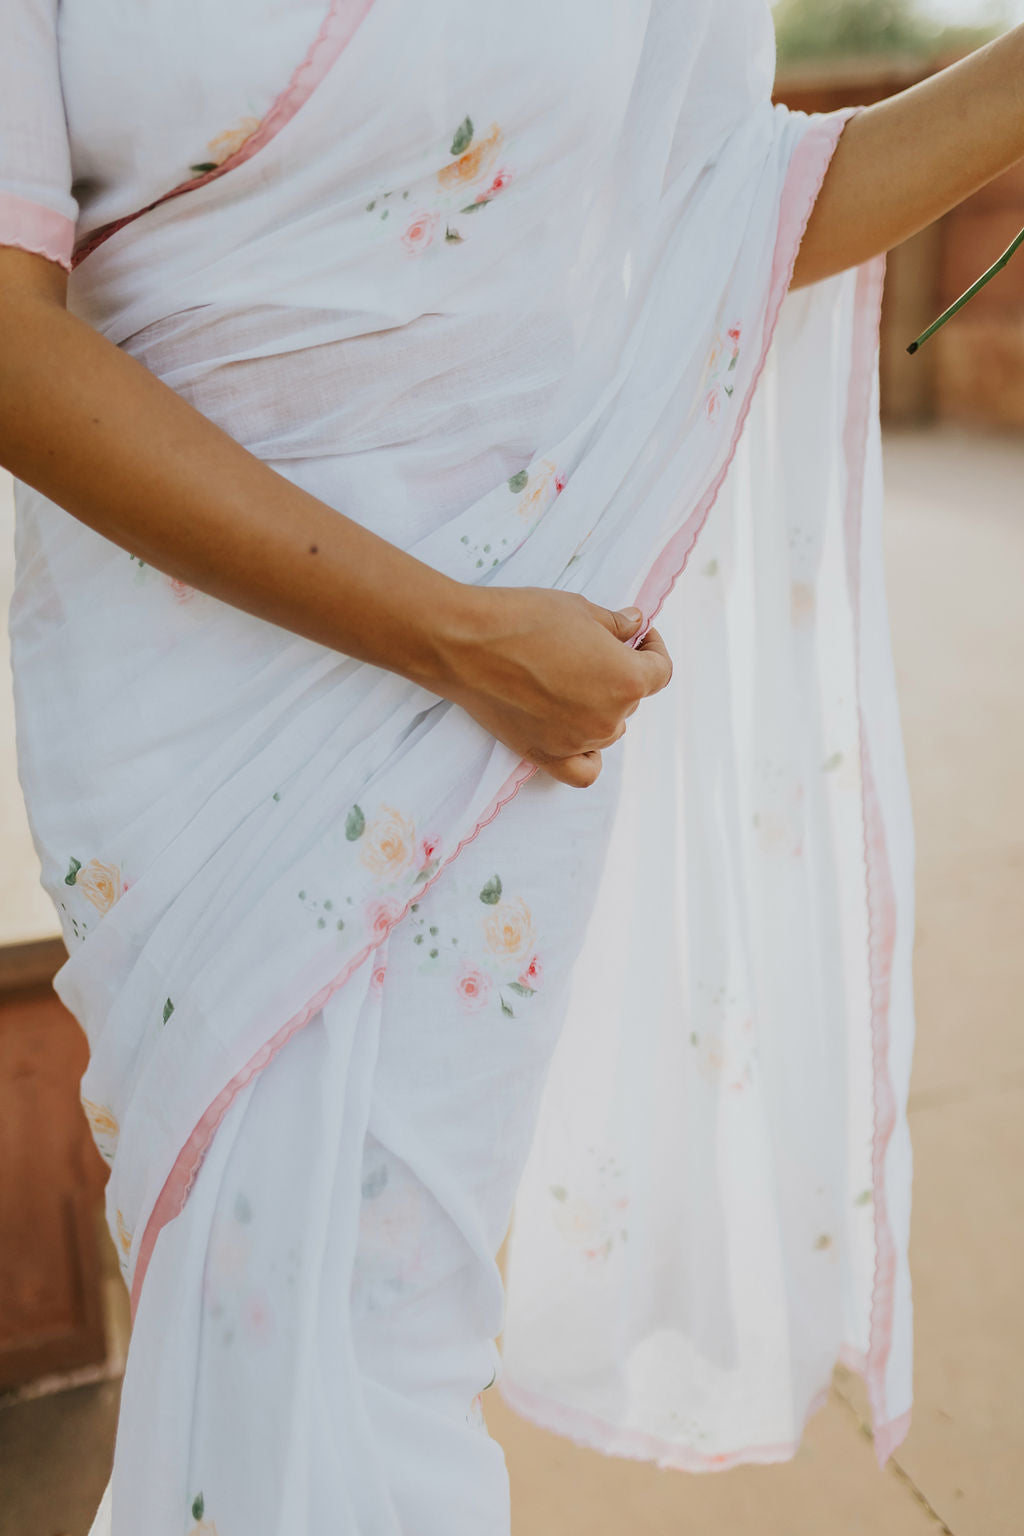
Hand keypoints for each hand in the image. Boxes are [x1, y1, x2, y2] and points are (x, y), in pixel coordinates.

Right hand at [435, 585, 672, 786]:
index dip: (653, 649)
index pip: (660, 671)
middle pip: (631, 701)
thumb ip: (615, 625)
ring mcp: (578, 742)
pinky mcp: (546, 756)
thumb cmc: (523, 619)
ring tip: (568, 679)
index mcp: (626, 680)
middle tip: (591, 649)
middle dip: (618, 673)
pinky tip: (578, 733)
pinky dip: (587, 755)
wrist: (465, 644)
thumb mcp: (579, 609)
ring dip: (599, 707)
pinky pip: (583, 771)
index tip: (638, 637)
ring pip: (607, 730)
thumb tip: (635, 625)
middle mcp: (608, 718)